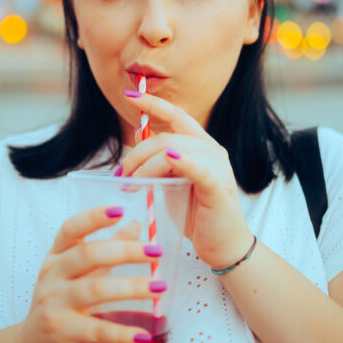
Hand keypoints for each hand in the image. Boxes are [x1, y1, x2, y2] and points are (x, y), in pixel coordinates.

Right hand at [17, 206, 164, 342]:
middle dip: (125, 251)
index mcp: (56, 257)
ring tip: (158, 287)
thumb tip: (135, 225)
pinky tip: (143, 335)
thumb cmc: (60, 304)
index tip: (120, 210)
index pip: (70, 229)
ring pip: (95, 290)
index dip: (94, 217)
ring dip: (131, 287)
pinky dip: (122, 333)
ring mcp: (53, 303)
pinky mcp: (61, 331)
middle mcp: (51, 276)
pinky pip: (97, 330)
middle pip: (88, 255)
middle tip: (155, 252)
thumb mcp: (78, 274)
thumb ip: (106, 250)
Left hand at [120, 91, 253, 269]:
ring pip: (171, 149)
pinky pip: (196, 166)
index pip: (176, 115)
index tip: (129, 94)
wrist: (224, 247)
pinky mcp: (218, 184)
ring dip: (144, 166)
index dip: (152, 102)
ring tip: (128, 184)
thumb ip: (159, 163)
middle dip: (136, 153)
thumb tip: (134, 143)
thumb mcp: (173, 183)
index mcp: (201, 145)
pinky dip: (179, 161)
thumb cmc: (198, 216)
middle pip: (165, 136)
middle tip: (119, 174)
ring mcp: (217, 165)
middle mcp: (211, 149)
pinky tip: (167, 162)